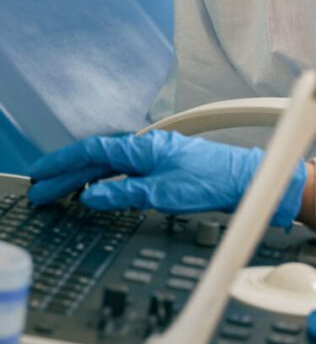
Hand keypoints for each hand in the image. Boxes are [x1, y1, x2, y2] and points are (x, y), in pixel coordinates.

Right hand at [27, 131, 305, 226]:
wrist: (245, 179)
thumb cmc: (212, 181)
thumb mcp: (163, 194)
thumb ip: (125, 194)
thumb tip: (92, 196)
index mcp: (144, 148)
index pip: (93, 151)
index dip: (63, 163)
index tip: (42, 174)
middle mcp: (148, 147)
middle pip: (98, 157)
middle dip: (67, 172)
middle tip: (42, 190)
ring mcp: (157, 155)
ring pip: (111, 163)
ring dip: (85, 176)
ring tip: (63, 190)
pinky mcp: (165, 166)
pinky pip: (125, 169)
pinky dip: (105, 178)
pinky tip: (101, 188)